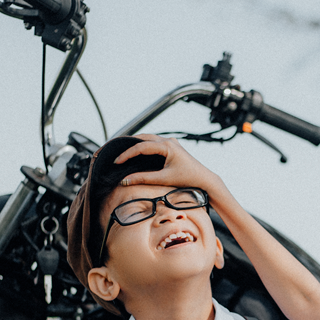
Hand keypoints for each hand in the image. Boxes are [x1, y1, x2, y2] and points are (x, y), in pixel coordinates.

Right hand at [113, 135, 228, 197]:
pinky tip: (135, 152)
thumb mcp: (163, 179)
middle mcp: (168, 141)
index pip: (141, 147)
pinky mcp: (171, 146)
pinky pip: (153, 142)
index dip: (126, 154)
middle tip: (115, 154)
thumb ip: (143, 179)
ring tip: (122, 152)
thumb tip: (125, 180)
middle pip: (142, 138)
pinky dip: (143, 146)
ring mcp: (170, 142)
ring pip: (147, 138)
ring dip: (135, 144)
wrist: (204, 179)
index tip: (117, 162)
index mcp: (167, 146)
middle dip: (127, 146)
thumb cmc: (187, 179)